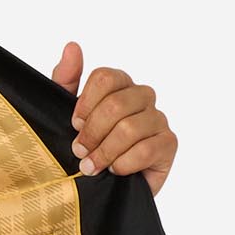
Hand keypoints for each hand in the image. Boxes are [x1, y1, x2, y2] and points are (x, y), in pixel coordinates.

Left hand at [51, 40, 177, 198]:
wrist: (100, 188)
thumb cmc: (85, 147)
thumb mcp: (65, 114)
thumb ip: (66, 80)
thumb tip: (72, 46)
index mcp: (120, 85)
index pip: (106, 78)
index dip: (85, 104)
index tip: (74, 125)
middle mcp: (142, 98)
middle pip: (117, 104)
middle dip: (93, 133)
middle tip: (79, 151)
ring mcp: (158, 120)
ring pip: (130, 128)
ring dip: (105, 152)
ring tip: (91, 167)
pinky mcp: (168, 144)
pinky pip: (146, 148)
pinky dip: (124, 163)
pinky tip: (115, 171)